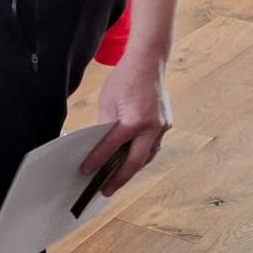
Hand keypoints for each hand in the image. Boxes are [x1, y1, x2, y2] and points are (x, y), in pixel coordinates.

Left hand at [85, 55, 170, 196]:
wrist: (149, 62)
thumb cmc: (126, 78)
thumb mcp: (107, 102)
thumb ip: (104, 126)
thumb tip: (100, 146)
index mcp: (135, 120)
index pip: (112, 147)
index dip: (97, 161)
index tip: (86, 172)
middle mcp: (152, 127)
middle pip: (135, 162)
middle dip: (120, 178)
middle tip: (105, 190)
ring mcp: (163, 126)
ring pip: (147, 156)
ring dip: (132, 168)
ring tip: (117, 179)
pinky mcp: (166, 124)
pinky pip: (153, 145)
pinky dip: (141, 154)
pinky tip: (130, 159)